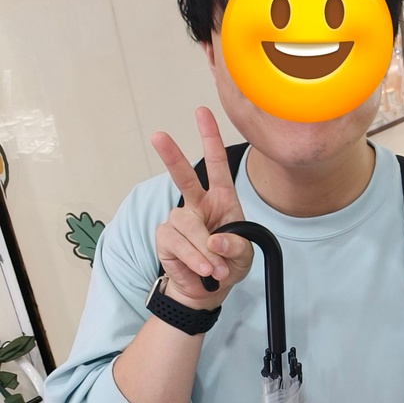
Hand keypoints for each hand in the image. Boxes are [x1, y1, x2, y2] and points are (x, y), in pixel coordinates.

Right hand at [151, 107, 252, 306]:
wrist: (208, 289)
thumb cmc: (228, 264)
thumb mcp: (244, 256)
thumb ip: (236, 246)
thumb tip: (216, 241)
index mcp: (222, 199)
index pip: (217, 164)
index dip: (210, 139)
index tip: (202, 112)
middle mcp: (198, 204)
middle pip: (183, 176)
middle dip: (172, 156)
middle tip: (159, 136)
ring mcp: (180, 220)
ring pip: (188, 226)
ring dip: (204, 251)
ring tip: (215, 269)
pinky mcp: (165, 238)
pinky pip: (178, 245)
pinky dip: (194, 260)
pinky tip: (203, 270)